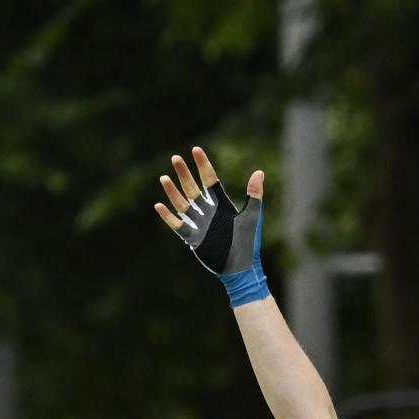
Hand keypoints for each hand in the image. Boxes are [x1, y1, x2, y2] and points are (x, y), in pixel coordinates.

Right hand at [154, 147, 267, 304]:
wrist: (242, 268)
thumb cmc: (249, 243)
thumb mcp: (252, 216)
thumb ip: (254, 194)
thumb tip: (259, 171)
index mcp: (222, 205)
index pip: (209, 180)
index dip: (202, 165)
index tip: (195, 150)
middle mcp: (209, 213)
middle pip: (193, 188)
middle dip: (184, 174)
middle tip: (175, 158)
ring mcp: (200, 225)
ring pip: (183, 205)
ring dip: (173, 192)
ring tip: (164, 177)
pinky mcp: (194, 239)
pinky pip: (178, 226)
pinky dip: (168, 217)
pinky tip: (159, 205)